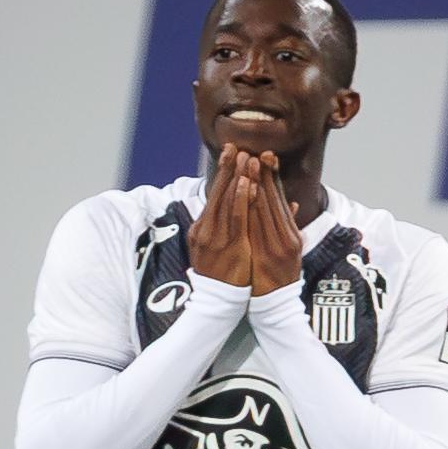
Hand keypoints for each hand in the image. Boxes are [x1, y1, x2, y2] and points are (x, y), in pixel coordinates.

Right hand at [188, 144, 253, 286]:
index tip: (230, 152)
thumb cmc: (221, 277)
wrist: (217, 303)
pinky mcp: (228, 246)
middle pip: (217, 193)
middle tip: (235, 145)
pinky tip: (247, 183)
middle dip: (227, 168)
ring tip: (244, 157)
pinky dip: (240, 199)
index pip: (212, 195)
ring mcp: (215, 238)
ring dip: (236, 177)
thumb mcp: (214, 250)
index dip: (222, 173)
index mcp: (200, 229)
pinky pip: (235, 218)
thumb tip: (230, 214)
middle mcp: (204, 230)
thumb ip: (221, 229)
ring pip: (226, 201)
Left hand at [249, 153, 301, 296]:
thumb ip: (289, 226)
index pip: (280, 201)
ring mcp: (275, 245)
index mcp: (292, 235)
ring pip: (264, 208)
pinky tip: (245, 188)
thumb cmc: (279, 278)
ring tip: (249, 162)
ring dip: (256, 183)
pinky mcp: (264, 253)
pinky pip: (255, 223)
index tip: (267, 156)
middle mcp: (287, 238)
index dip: (273, 177)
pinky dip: (251, 204)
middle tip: (257, 151)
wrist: (276, 305)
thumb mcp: (290, 251)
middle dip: (265, 174)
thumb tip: (291, 203)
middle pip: (273, 200)